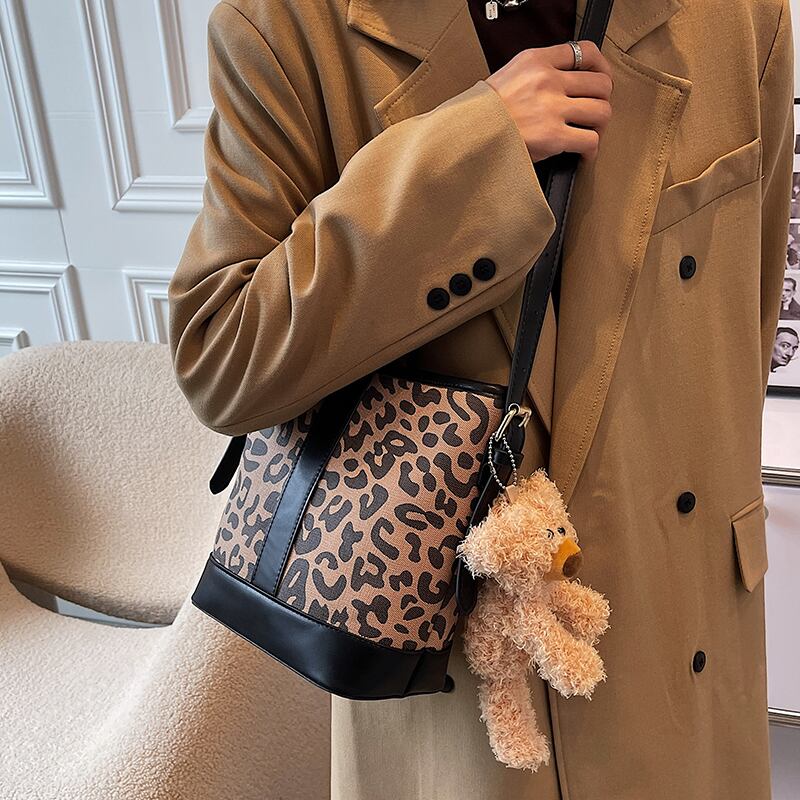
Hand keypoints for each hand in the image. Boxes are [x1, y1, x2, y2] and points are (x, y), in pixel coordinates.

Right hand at [486, 40, 613, 163]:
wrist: (467, 136)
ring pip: (601, 111)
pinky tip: (583, 154)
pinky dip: (592, 150)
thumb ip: (536, 74)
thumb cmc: (482, 113)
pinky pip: (589, 141)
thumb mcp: (508, 76)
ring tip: (590, 134)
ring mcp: (552, 109)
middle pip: (600, 84)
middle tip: (595, 113)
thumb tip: (562, 83)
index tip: (600, 80)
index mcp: (536, 61)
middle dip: (602, 100)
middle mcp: (548, 81)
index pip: (584, 52)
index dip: (600, 68)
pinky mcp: (553, 137)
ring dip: (600, 126)